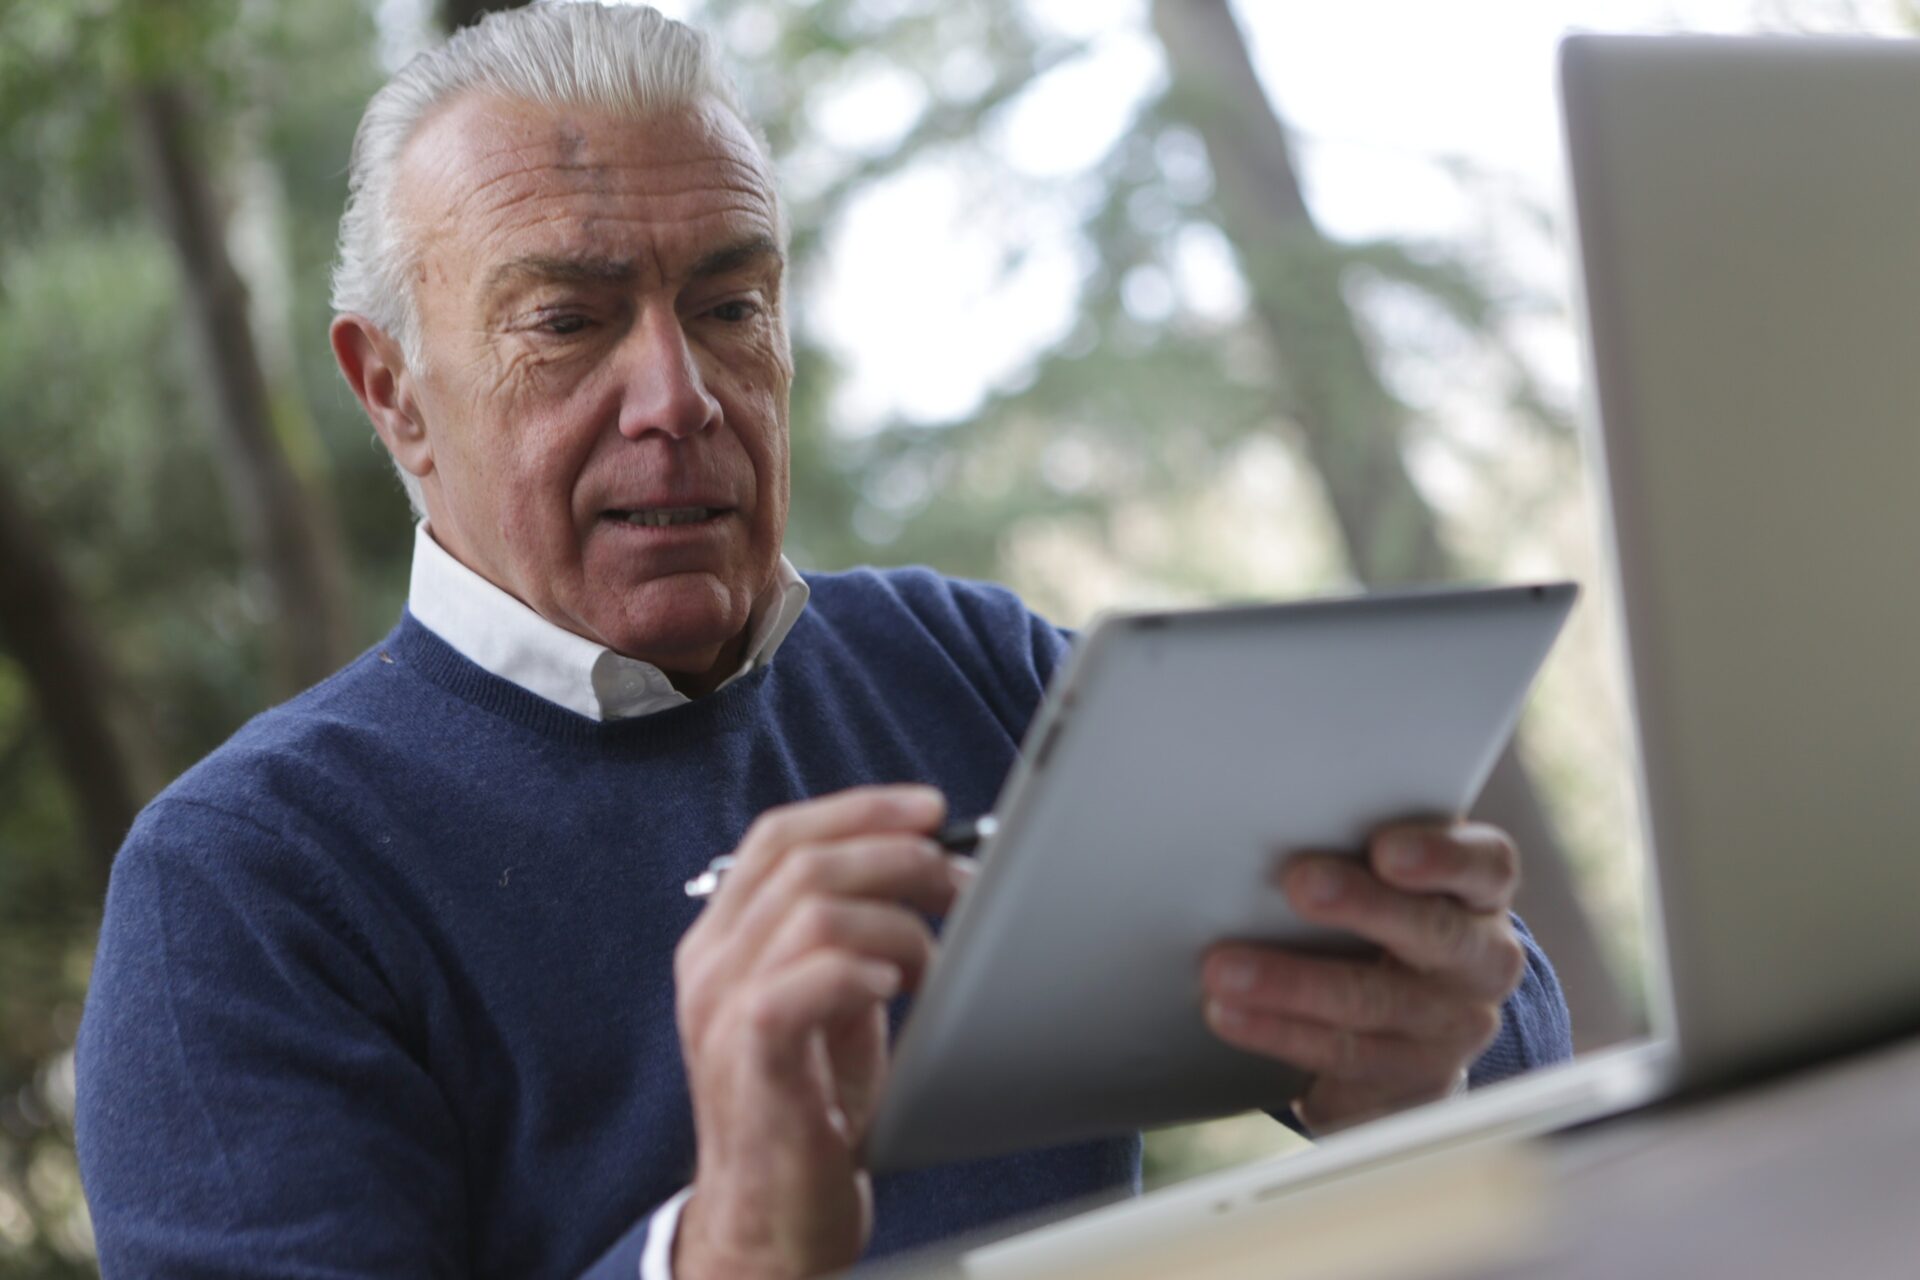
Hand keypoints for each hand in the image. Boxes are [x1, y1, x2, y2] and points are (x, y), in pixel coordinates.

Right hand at [672, 785, 964, 1279]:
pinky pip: (800, 983)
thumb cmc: (808, 1113)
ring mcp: (722, 1009)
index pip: (780, 836)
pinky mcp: (749, 1059)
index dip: (859, 809)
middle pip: (803, 859)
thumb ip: (850, 939)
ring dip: (895, 922)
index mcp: (724, 939)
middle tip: (956, 884)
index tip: (929, 810)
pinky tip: (894, 989)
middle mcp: (711, 964)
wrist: (770, 1221)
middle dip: (897, 857)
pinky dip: (860, 971)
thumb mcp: (831, 1004)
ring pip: (811, 910)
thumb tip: (923, 873)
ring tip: (929, 962)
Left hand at [1200, 823, 1527, 1134]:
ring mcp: (1451, 1031)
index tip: (1386, 849)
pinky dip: (1279, 1037)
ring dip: (1293, 986)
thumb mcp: (1388, 878)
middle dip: (1362, 908)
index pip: (1486, 866)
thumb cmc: (1383, 915)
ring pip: (1375, 1005)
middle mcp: (1481, 964)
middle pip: (1434, 933)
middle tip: (1297, 884)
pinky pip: (1344, 1065)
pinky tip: (1231, 1017)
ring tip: (1223, 970)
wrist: (1416, 1021)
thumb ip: (1354, 845)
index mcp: (1481, 896)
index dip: (1443, 857)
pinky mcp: (1411, 1084)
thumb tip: (1272, 820)